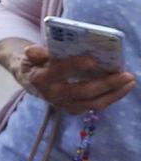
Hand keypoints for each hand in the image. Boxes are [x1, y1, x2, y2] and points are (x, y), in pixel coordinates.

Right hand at [8, 42, 135, 115]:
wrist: (31, 80)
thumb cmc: (37, 63)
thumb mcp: (31, 54)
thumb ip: (34, 53)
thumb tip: (34, 51)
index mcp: (40, 78)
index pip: (59, 71)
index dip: (74, 66)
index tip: (92, 60)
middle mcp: (53, 95)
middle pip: (83, 91)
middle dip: (107, 84)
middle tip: (126, 74)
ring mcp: (64, 104)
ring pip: (94, 103)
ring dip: (115, 93)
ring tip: (130, 81)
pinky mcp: (74, 109)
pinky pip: (96, 106)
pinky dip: (111, 97)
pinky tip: (123, 87)